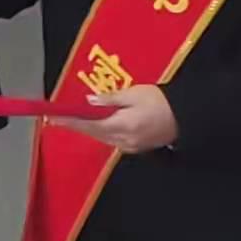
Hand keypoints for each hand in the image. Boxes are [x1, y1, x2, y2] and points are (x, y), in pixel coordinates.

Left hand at [53, 84, 177, 152]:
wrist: (186, 118)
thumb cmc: (161, 102)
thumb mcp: (135, 94)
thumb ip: (110, 99)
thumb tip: (89, 102)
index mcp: (122, 125)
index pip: (89, 124)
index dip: (70, 121)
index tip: (53, 117)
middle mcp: (122, 140)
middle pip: (93, 133)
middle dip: (77, 124)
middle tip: (60, 116)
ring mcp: (129, 146)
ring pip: (101, 137)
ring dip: (88, 128)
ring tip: (75, 118)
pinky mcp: (135, 147)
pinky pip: (111, 139)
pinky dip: (101, 131)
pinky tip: (98, 123)